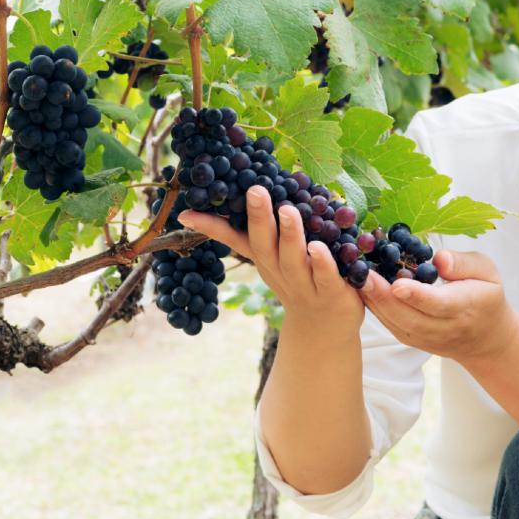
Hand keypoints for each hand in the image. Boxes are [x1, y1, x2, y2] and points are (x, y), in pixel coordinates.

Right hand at [176, 186, 365, 330]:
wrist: (324, 327)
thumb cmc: (300, 280)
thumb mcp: (276, 256)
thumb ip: (264, 229)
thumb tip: (244, 191)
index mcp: (265, 258)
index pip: (235, 239)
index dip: (212, 226)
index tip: (187, 213)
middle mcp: (279, 270)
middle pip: (264, 244)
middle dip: (258, 217)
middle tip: (255, 190)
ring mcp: (304, 284)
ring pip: (293, 259)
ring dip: (289, 235)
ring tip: (287, 210)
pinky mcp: (331, 293)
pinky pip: (325, 276)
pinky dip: (322, 262)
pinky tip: (318, 247)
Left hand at [359, 249, 518, 364]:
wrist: (486, 338)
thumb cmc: (485, 294)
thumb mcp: (487, 272)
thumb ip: (465, 263)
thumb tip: (439, 259)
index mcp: (466, 307)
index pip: (438, 304)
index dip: (417, 295)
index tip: (397, 284)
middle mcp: (445, 328)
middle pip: (411, 317)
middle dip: (384, 298)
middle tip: (362, 276)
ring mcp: (428, 339)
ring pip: (397, 325)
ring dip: (375, 303)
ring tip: (356, 279)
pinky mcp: (414, 341)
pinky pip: (391, 326)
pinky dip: (376, 309)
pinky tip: (363, 290)